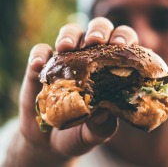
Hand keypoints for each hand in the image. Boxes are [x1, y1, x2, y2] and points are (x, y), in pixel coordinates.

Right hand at [6, 17, 137, 165]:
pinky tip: (38, 65)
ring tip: (66, 47)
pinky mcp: (43, 66)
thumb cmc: (80, 132)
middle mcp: (90, 58)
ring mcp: (66, 60)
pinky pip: (40, 52)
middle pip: (98, 29)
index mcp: (110, 68)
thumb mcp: (95, 132)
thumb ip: (102, 125)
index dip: (124, 38)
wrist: (49, 142)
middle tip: (95, 41)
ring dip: (70, 35)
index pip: (122, 44)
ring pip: (70, 33)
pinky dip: (39, 55)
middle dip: (98, 30)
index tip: (120, 44)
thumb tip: (105, 111)